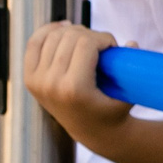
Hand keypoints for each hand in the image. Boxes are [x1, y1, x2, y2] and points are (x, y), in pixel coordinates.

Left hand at [24, 24, 129, 147]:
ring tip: (86, 41)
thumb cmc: (112, 112)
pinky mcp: (30, 79)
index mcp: (74, 89)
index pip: (86, 43)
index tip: (113, 46)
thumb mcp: (127, 95)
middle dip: (90, 34)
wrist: (91, 132)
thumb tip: (131, 43)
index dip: (103, 37)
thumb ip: (131, 69)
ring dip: (72, 32)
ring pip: (53, 36)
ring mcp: (37, 81)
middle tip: (101, 46)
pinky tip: (62, 29)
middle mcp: (51, 84)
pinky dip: (48, 31)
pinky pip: (34, 43)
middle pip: (70, 36)